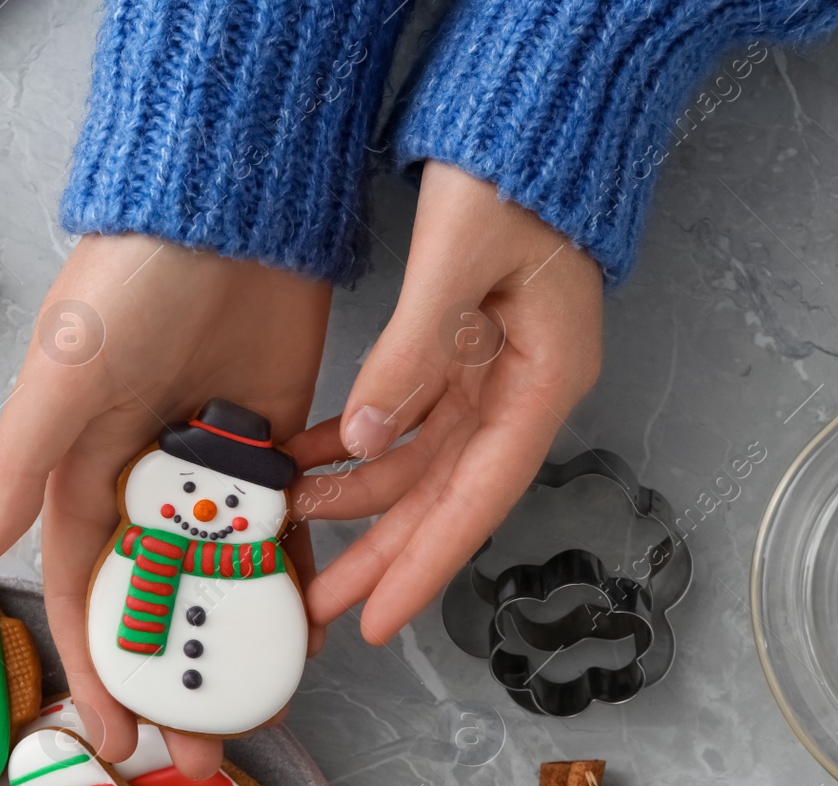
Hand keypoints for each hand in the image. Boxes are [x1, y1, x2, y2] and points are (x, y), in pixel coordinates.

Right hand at [0, 235, 330, 776]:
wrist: (230, 215)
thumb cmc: (130, 288)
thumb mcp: (63, 376)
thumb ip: (22, 462)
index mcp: (83, 473)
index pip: (83, 593)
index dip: (94, 667)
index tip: (113, 738)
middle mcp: (146, 482)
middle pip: (157, 602)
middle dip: (172, 677)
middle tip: (199, 752)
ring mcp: (213, 470)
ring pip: (221, 579)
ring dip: (234, 646)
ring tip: (256, 713)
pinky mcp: (274, 448)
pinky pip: (281, 532)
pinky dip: (289, 581)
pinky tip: (304, 634)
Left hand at [287, 162, 603, 644]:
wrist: (526, 115)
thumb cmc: (515, 173)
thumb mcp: (459, 258)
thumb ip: (412, 354)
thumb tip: (363, 440)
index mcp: (543, 377)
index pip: (481, 495)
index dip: (428, 563)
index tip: (379, 619)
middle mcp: (520, 389)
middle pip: (447, 497)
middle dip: (385, 555)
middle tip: (325, 609)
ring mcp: (490, 375)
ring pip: (419, 466)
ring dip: (358, 497)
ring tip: (293, 524)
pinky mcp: (459, 355)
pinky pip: (404, 420)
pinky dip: (354, 443)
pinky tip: (307, 459)